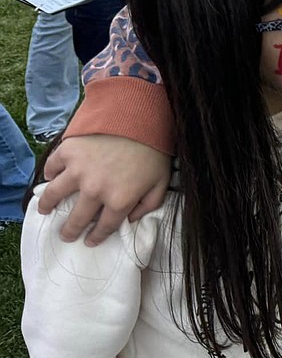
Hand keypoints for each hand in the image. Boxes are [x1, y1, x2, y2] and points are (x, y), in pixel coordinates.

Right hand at [39, 135, 170, 244]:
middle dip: (70, 231)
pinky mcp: (68, 152)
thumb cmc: (155, 149)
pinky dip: (49, 174)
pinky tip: (49, 178)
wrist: (141, 116)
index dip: (96, 237)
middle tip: (66, 235)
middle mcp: (95, 190)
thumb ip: (149, 205)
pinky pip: (51, 167)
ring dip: (47, 205)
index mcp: (119, 200)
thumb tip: (131, 219)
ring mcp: (78, 171)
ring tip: (44, 210)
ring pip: (55, 196)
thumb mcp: (161, 182)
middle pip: (77, 219)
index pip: (104, 227)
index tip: (90, 241)